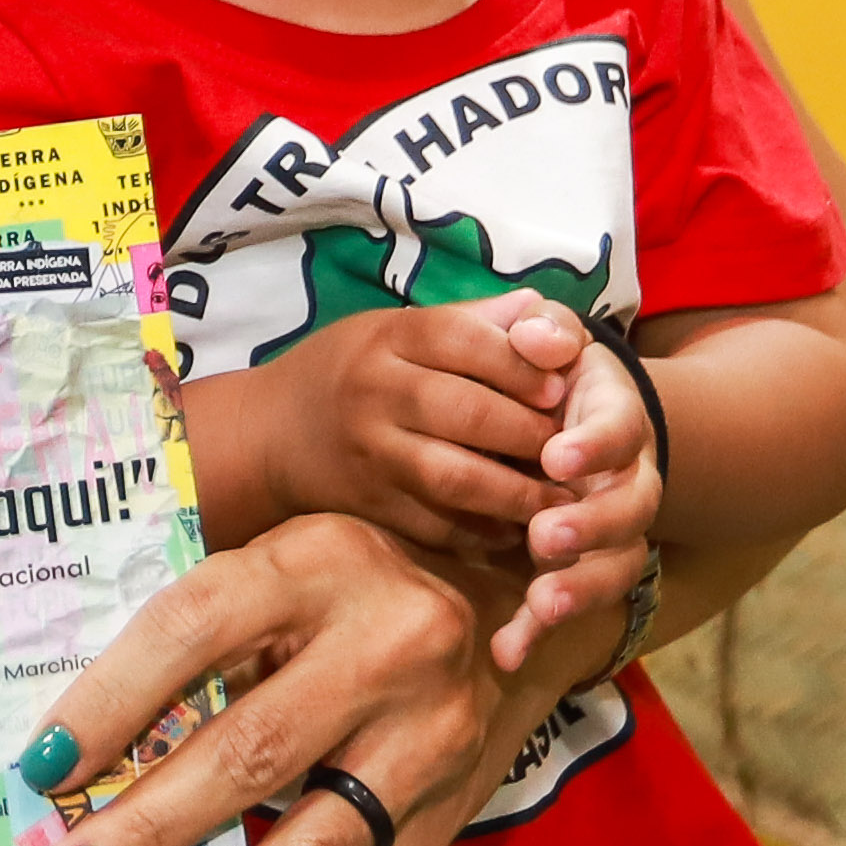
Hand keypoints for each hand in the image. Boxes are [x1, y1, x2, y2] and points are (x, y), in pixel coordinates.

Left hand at [0, 512, 625, 845]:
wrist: (521, 600)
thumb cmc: (354, 583)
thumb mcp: (284, 561)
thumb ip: (199, 632)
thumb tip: (70, 748)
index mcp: (316, 565)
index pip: (192, 630)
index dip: (111, 702)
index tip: (40, 770)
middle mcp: (387, 648)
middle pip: (252, 754)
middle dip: (149, 834)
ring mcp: (427, 742)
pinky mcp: (450, 815)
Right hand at [223, 301, 609, 551]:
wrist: (268, 435)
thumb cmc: (350, 371)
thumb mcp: (397, 329)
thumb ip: (475, 322)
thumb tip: (547, 314)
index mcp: (390, 338)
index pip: (468, 341)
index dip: (525, 364)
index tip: (564, 387)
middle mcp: (376, 392)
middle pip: (469, 411)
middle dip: (533, 433)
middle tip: (578, 450)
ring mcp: (371, 454)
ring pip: (457, 477)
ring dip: (519, 493)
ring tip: (561, 499)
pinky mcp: (371, 507)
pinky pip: (437, 524)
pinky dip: (485, 531)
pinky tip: (517, 527)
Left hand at [486, 341, 658, 674]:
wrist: (571, 421)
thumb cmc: (550, 376)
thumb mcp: (550, 340)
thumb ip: (545, 332)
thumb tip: (535, 333)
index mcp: (618, 421)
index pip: (619, 431)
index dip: (594, 444)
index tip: (556, 455)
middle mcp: (628, 481)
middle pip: (630, 510)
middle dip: (591, 526)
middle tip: (545, 536)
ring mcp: (610, 532)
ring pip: (615, 568)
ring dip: (579, 588)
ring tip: (540, 604)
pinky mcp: (580, 569)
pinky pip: (568, 605)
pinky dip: (537, 631)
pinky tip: (506, 652)